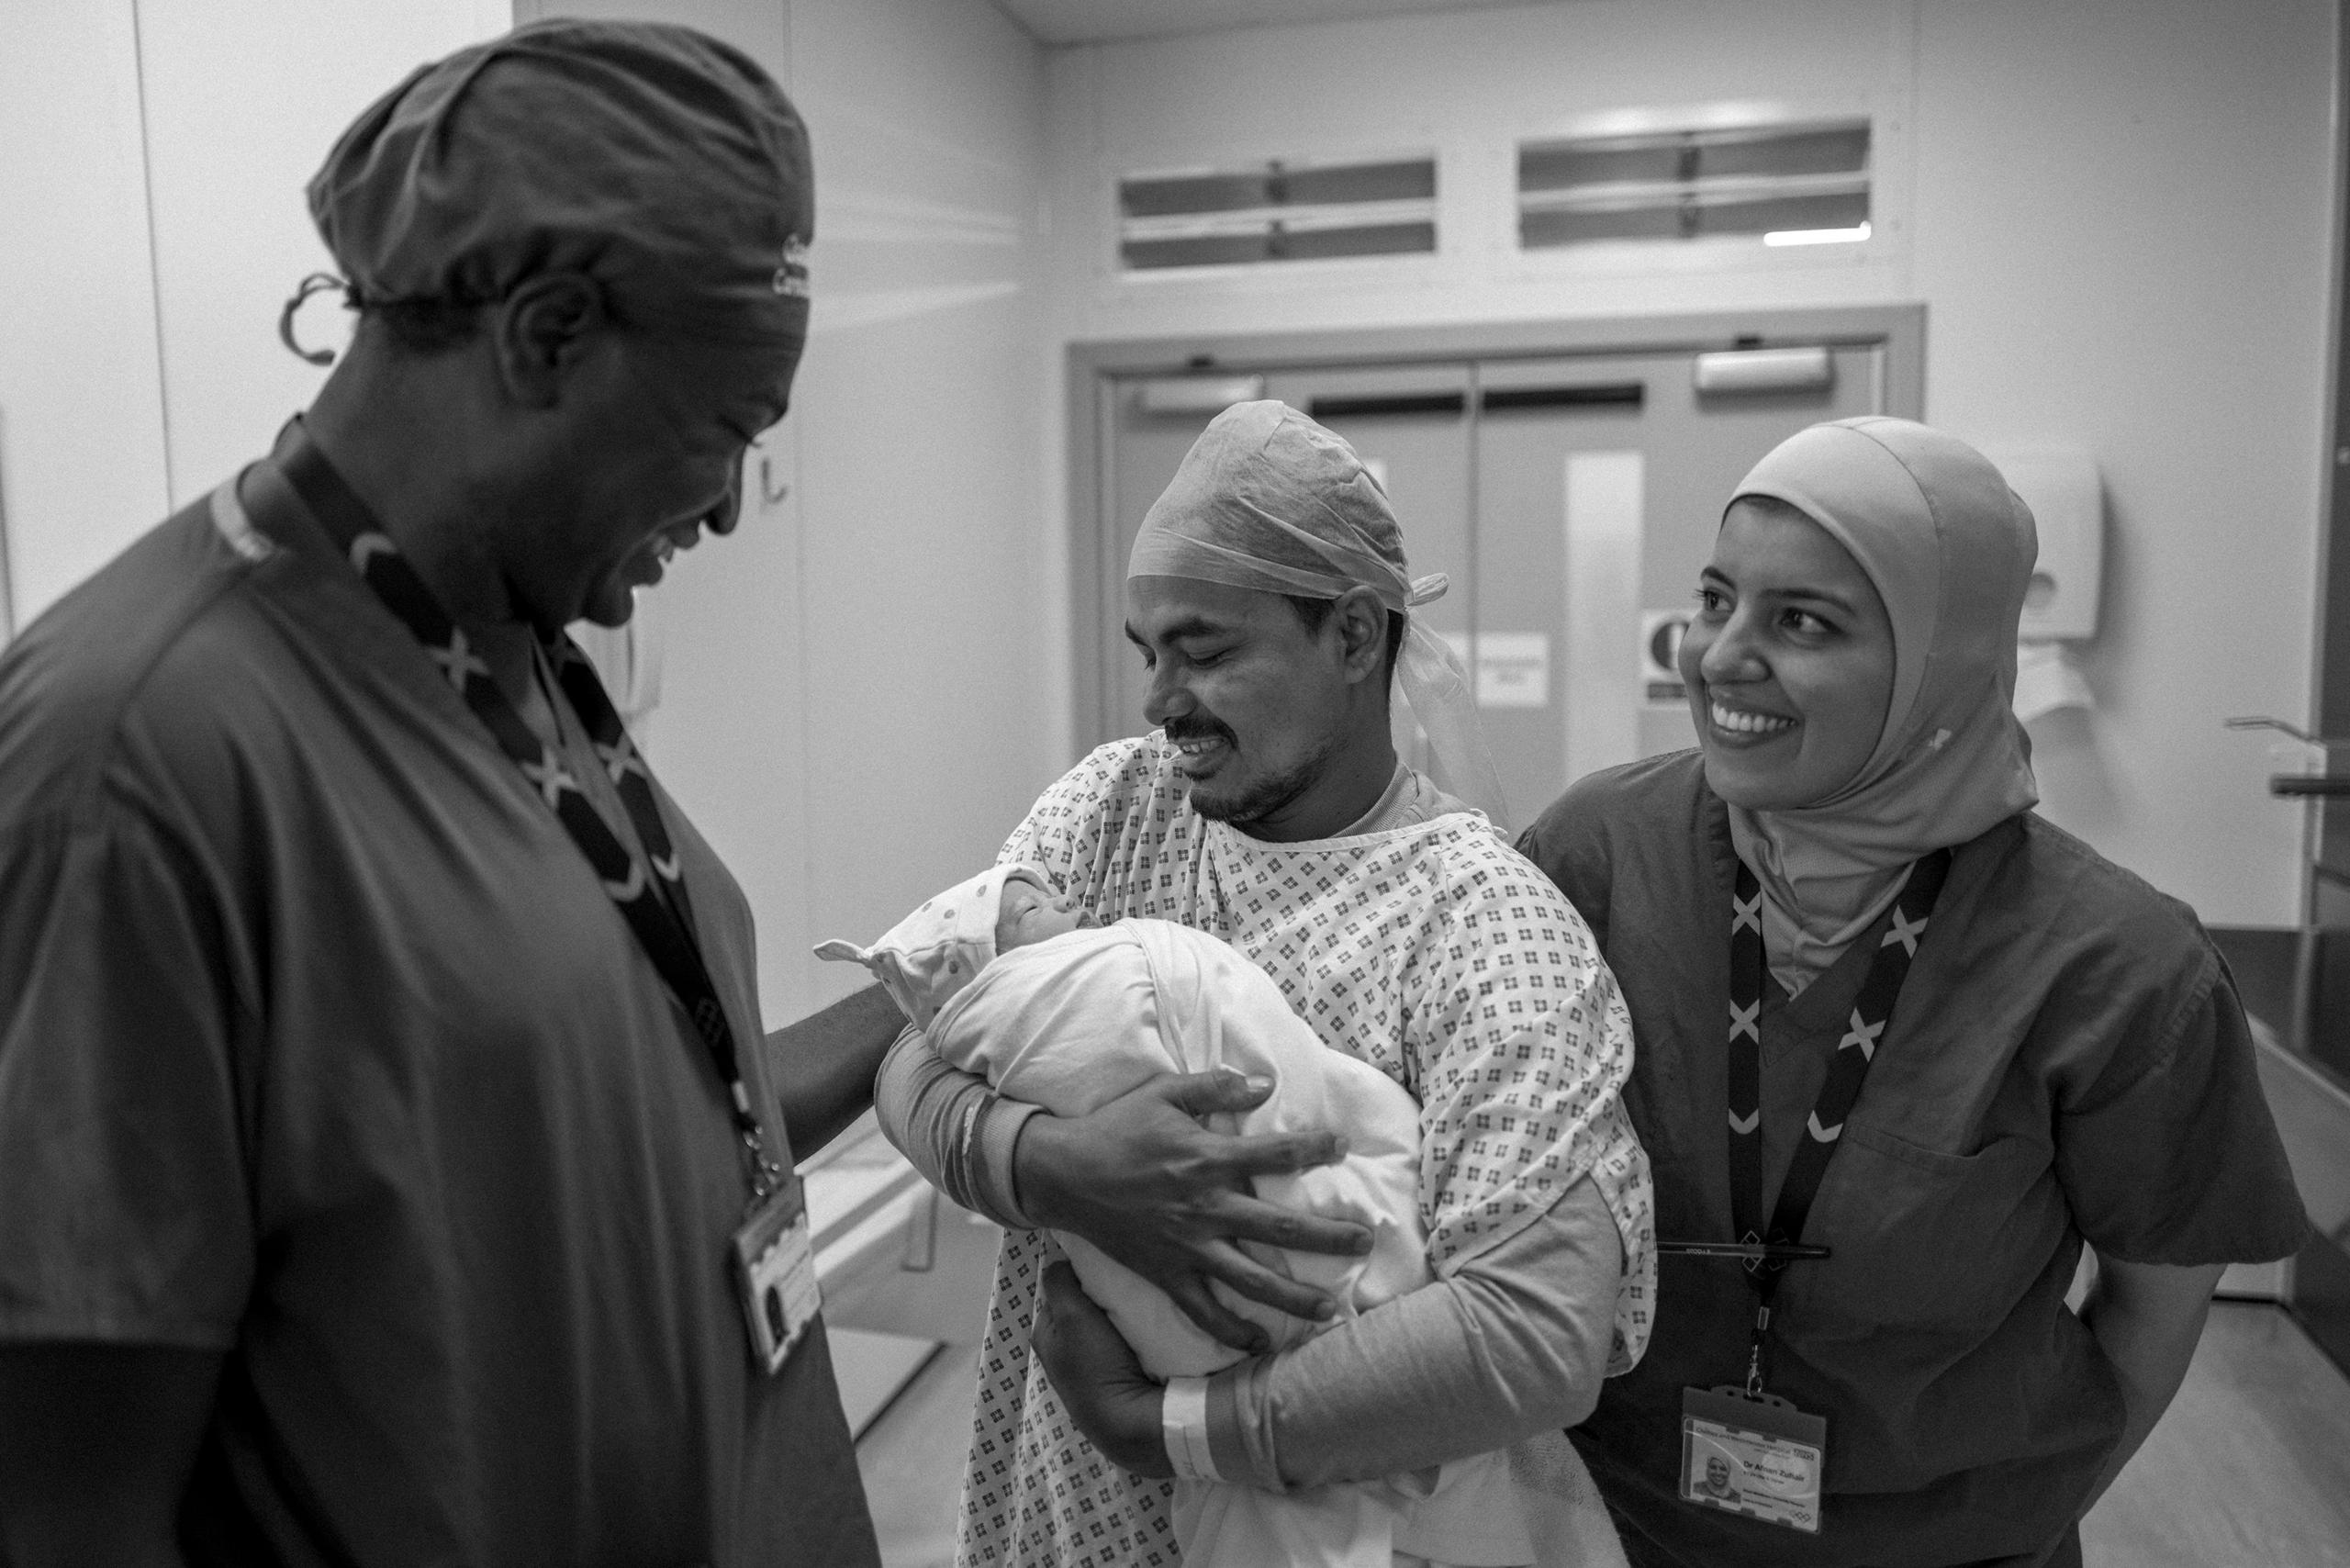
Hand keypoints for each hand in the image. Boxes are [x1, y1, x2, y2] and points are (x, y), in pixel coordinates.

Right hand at [1013, 1069, 1373, 1352]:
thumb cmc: (1117, 1128)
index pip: (1275, 1155)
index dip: (1313, 1149)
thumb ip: (1215, 1086)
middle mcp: (1205, 1207)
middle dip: (1328, 1237)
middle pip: (1279, 1228)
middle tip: (1366, 1242)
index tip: (1342, 1146)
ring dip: (1295, 1296)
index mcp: (1207, 1159)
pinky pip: (1204, 1310)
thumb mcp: (1164, 1093)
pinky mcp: (1167, 1274)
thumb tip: (1266, 1084)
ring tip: (1332, 1309)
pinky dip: (1232, 1330)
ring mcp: (1187, 1247)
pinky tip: (1261, 1343)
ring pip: (1251, 1279)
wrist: (1064, 1173)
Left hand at [1031, 1261, 1174, 1478]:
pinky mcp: (1114, 1384)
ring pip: (1104, 1329)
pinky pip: (1122, 1348)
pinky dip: (1132, 1339)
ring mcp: (1088, 1373)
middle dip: (1100, 1300)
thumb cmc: (1096, 1365)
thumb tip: (1061, 1261)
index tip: (1103, 1273)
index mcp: (1045, 1337)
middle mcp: (1061, 1355)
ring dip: (1119, 1319)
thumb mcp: (1070, 1315)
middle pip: (1083, 1310)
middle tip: (1124, 1291)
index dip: (1080, 1279)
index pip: (1060, 1292)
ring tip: (1138, 1311)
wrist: (1131, 1422)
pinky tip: (1144, 1336)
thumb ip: (1059, 1282)